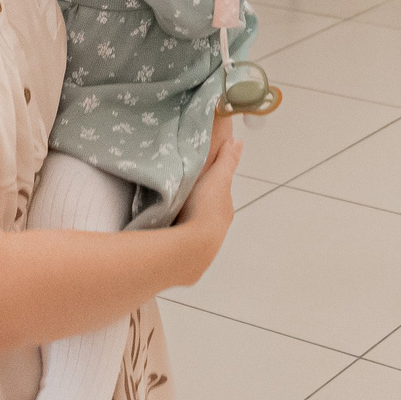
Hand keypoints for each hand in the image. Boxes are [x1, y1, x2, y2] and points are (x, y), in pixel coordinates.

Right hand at [169, 127, 241, 284]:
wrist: (191, 246)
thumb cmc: (206, 209)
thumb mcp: (218, 177)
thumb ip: (227, 160)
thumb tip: (238, 142)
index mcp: (225, 210)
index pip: (219, 195)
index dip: (210, 186)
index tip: (198, 179)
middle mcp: (217, 230)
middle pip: (206, 212)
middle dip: (196, 205)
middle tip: (179, 194)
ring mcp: (202, 246)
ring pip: (192, 228)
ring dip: (184, 221)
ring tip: (167, 212)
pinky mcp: (185, 257)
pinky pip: (179, 241)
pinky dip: (173, 234)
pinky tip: (162, 230)